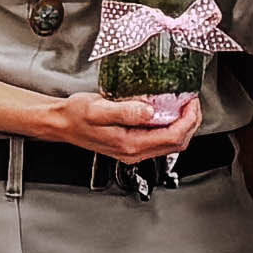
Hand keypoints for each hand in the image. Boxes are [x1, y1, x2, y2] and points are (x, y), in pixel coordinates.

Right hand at [28, 89, 203, 165]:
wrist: (60, 123)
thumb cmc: (74, 116)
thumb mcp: (98, 108)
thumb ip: (125, 110)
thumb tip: (149, 111)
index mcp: (130, 144)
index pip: (173, 137)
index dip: (188, 119)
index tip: (191, 101)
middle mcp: (134, 151)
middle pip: (177, 142)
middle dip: (190, 121)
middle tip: (191, 101)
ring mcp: (134, 150)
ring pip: (171, 142)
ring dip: (182, 124)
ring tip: (183, 104)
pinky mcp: (132, 144)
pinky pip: (160, 139)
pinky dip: (170, 125)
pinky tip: (168, 111)